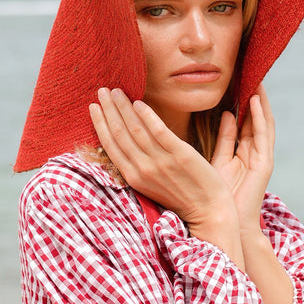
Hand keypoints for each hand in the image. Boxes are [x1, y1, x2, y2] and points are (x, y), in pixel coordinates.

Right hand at [88, 89, 240, 254]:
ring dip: (123, 107)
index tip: (93, 106)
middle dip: (108, 109)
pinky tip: (139, 102)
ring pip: (135, 129)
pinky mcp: (181, 155)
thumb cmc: (183, 199)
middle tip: (102, 89)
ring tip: (117, 90)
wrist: (209, 214)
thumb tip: (129, 144)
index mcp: (134, 178)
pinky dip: (147, 116)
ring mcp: (161, 162)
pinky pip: (159, 131)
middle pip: (119, 133)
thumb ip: (140, 166)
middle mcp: (143, 170)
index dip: (100, 124)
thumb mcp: (153, 186)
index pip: (110, 146)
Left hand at [210, 88, 275, 234]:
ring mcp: (262, 157)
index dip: (244, 99)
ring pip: (264, 122)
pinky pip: (263, 135)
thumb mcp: (219, 160)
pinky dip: (260, 117)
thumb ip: (225, 138)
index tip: (239, 77)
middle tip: (251, 70)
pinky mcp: (264, 164)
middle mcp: (256, 151)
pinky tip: (256, 100)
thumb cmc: (219, 195)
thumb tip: (226, 114)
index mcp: (245, 150)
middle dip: (255, 95)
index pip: (247, 119)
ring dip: (261, 101)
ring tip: (257, 78)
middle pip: (258, 117)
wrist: (225, 222)